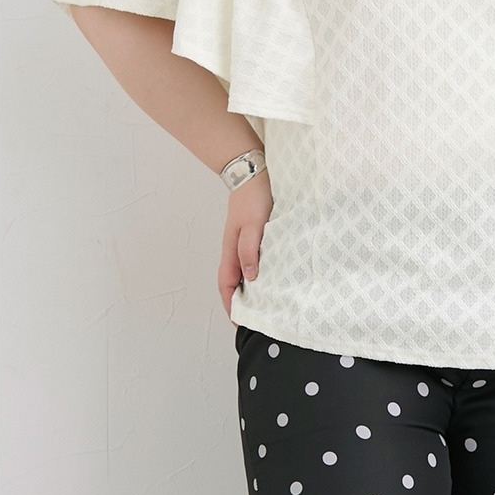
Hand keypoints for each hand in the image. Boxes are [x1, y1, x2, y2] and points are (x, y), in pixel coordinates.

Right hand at [218, 170, 273, 319]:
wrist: (252, 171)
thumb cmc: (253, 196)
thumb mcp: (254, 224)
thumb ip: (250, 250)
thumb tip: (250, 278)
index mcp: (230, 250)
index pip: (227, 285)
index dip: (231, 305)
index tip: (240, 322)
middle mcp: (233, 248)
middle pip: (232, 281)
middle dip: (239, 301)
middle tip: (253, 318)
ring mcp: (240, 241)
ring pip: (241, 271)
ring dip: (247, 287)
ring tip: (262, 302)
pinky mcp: (251, 233)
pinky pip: (249, 258)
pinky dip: (255, 271)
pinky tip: (268, 273)